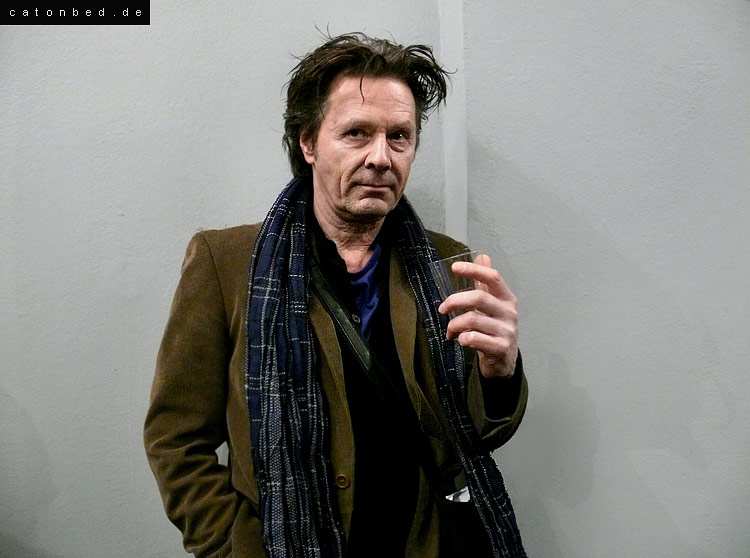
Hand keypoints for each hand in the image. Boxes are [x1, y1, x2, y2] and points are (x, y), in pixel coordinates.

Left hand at [437, 254, 518, 379]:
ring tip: (449, 330)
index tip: (454, 267)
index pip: (492, 278)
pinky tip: (459, 340)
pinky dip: (461, 338)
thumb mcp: (492, 304)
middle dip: (454, 301)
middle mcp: (509, 313)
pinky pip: (473, 339)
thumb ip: (486, 282)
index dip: (474, 270)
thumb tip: (483, 256)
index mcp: (507, 299)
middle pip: (479, 298)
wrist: (504, 361)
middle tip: (442, 309)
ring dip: (454, 324)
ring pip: (472, 320)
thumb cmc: (494, 328)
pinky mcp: (500, 348)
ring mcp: (506, 331)